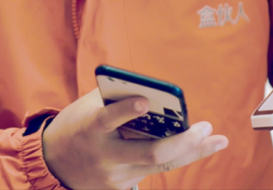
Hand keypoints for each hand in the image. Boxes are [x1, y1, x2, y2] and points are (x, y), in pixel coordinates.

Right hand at [42, 89, 228, 189]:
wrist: (54, 164)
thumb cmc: (76, 125)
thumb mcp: (87, 108)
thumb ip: (115, 99)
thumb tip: (153, 93)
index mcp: (90, 130)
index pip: (108, 120)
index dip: (125, 111)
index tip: (146, 101)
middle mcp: (105, 156)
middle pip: (151, 155)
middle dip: (183, 142)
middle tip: (204, 127)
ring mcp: (115, 176)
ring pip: (161, 165)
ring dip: (192, 152)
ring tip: (218, 139)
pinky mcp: (122, 186)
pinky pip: (154, 169)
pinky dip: (177, 155)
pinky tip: (198, 147)